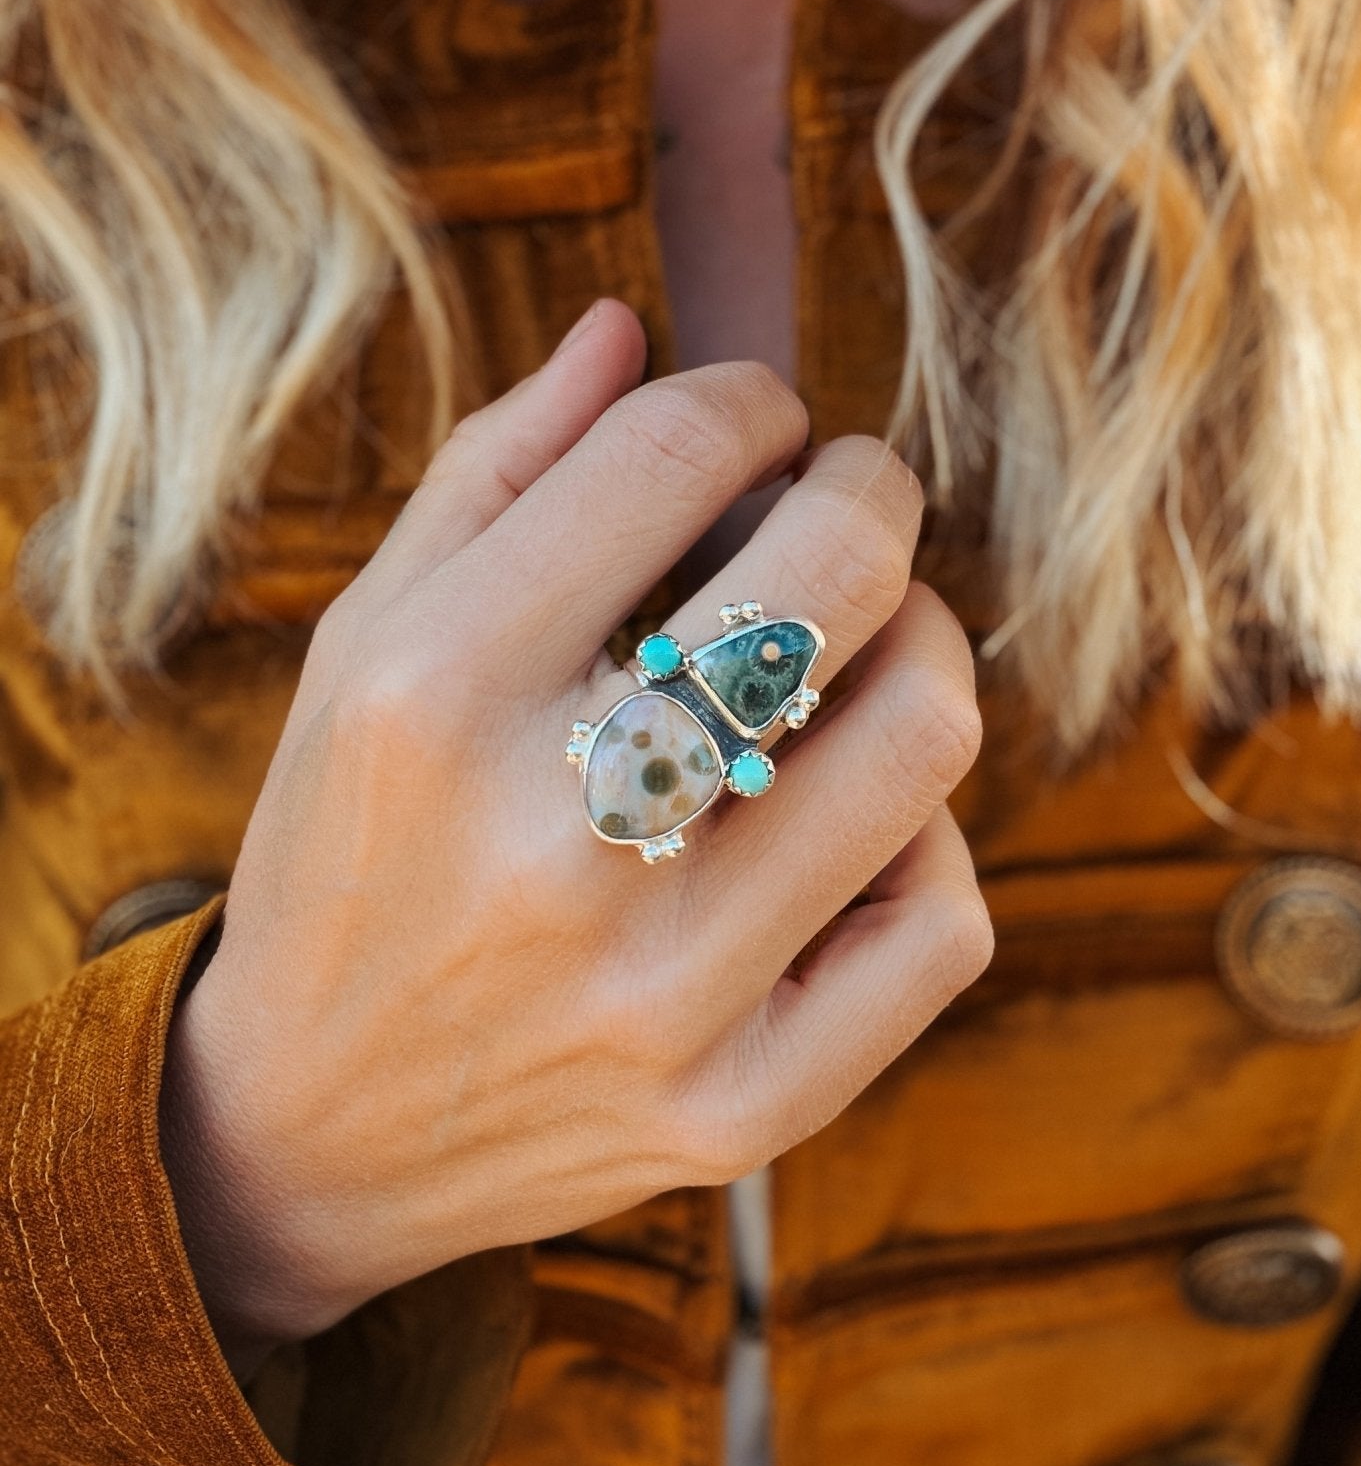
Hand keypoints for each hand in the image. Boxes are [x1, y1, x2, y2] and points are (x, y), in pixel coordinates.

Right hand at [161, 299, 989, 1357]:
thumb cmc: (348, 851)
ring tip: (856, 652)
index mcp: (434, 694)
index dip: (746, 402)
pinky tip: (846, 824)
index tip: (754, 420)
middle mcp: (558, 841)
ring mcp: (667, 992)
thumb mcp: (362, 643)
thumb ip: (498, 471)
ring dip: (920, 649)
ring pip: (924, 738)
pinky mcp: (746, 1106)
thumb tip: (637, 329)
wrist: (311, 1136)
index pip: (674, 457)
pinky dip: (922, 840)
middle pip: (839, 580)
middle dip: (871, 493)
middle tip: (847, 499)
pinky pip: (943, 922)